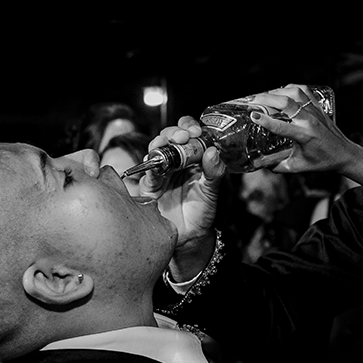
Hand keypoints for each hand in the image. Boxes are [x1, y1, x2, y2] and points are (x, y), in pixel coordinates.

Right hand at [140, 117, 225, 248]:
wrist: (189, 236)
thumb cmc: (201, 212)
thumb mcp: (212, 191)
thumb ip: (214, 172)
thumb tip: (213, 151)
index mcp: (195, 158)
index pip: (190, 133)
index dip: (190, 127)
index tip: (197, 131)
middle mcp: (178, 161)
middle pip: (171, 136)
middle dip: (175, 131)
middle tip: (184, 136)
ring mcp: (163, 171)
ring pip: (157, 148)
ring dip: (160, 141)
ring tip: (166, 143)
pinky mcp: (150, 184)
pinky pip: (148, 170)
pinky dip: (151, 164)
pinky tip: (156, 163)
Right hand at [248, 85, 361, 174]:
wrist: (344, 154)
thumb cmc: (322, 161)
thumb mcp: (298, 167)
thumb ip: (278, 166)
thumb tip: (260, 164)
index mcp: (304, 136)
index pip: (281, 126)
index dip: (265, 120)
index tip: (252, 115)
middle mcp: (309, 121)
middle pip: (286, 103)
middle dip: (266, 99)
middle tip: (252, 100)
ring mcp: (315, 111)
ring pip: (294, 93)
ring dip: (277, 91)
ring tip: (264, 95)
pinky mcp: (318, 107)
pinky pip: (304, 91)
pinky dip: (291, 88)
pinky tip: (281, 91)